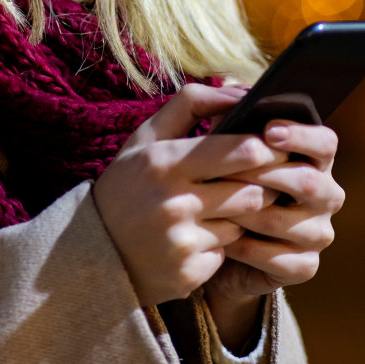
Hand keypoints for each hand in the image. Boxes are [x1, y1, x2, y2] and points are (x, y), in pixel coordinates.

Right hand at [93, 84, 289, 308]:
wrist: (92, 251)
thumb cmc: (128, 184)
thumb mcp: (146, 138)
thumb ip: (191, 105)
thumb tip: (241, 90)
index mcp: (162, 161)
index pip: (240, 151)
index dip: (266, 149)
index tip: (272, 148)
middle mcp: (172, 202)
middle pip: (253, 190)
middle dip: (261, 185)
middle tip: (260, 179)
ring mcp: (181, 241)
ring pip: (243, 222)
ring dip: (238, 215)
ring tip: (219, 208)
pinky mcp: (189, 273)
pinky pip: (227, 252)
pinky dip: (220, 244)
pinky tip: (197, 238)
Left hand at [203, 117, 342, 322]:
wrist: (206, 244)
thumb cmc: (214, 185)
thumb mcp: (213, 150)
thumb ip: (224, 118)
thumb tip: (232, 90)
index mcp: (310, 159)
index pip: (325, 141)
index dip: (300, 135)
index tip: (267, 130)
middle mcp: (324, 194)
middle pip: (312, 182)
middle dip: (269, 175)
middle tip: (234, 171)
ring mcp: (318, 232)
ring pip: (293, 222)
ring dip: (253, 214)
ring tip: (220, 207)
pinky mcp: (305, 266)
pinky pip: (284, 259)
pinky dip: (251, 248)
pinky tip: (227, 240)